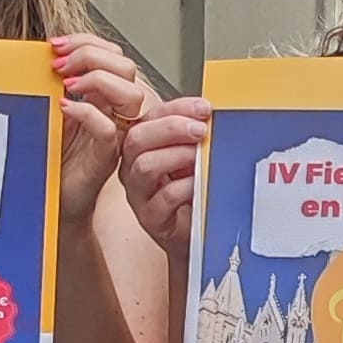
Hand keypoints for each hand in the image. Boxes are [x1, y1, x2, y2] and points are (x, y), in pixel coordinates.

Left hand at [50, 35, 150, 223]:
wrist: (54, 198)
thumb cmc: (54, 157)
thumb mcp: (51, 109)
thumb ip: (55, 83)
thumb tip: (43, 54)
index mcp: (104, 96)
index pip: (112, 55)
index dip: (87, 42)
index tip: (56, 45)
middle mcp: (115, 112)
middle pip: (126, 67)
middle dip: (91, 55)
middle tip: (60, 64)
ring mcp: (116, 133)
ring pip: (130, 94)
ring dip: (96, 79)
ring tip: (66, 84)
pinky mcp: (107, 156)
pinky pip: (107, 128)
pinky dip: (85, 112)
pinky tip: (64, 108)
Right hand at [120, 93, 211, 257]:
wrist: (192, 234)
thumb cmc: (189, 193)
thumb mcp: (190, 158)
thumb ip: (193, 136)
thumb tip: (210, 114)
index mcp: (142, 147)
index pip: (150, 117)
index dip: (177, 108)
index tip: (204, 108)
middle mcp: (133, 168)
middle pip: (137, 138)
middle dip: (172, 128)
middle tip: (200, 130)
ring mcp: (139, 194)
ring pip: (145, 166)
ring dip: (177, 155)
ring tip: (199, 155)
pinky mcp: (150, 219)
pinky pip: (164, 198)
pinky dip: (185, 186)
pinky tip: (199, 182)